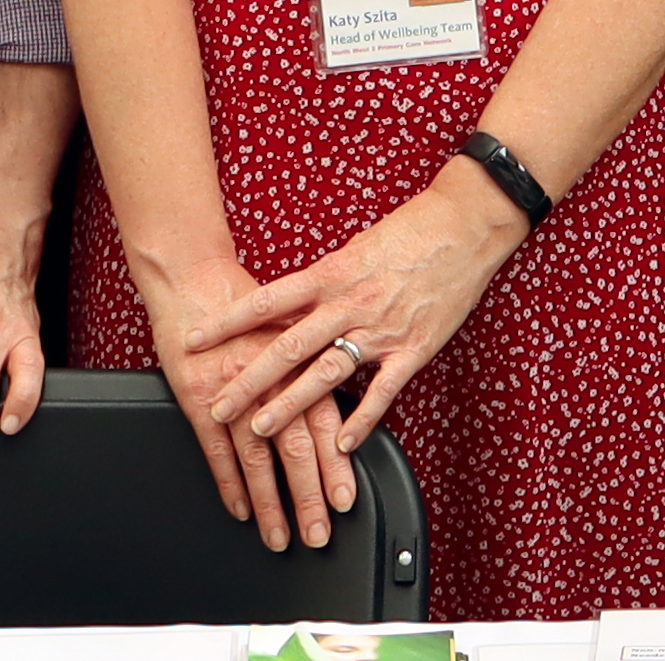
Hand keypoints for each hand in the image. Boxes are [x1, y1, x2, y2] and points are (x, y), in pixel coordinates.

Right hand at [140, 257, 354, 550]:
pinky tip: (241, 511)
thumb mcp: (295, 323)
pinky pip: (217, 452)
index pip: (327, 421)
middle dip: (309, 496)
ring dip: (271, 503)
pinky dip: (230, 485)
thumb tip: (348, 400)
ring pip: (258, 458)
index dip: (337, 464)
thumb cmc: (249, 300)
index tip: (345, 500)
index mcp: (301, 360)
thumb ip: (318, 361)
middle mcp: (272, 378)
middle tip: (318, 534)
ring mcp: (235, 392)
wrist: (195, 278)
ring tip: (280, 536)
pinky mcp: (199, 399)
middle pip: (296, 448)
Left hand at [185, 166, 522, 458]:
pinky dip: (361, 419)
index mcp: (333, 273)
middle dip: (248, 380)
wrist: (469, 222)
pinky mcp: (415, 347)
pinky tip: (341, 443)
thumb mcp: (359, 246)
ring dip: (290, 404)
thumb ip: (330, 278)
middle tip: (217, 406)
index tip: (195, 340)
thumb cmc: (415, 228)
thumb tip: (301, 299)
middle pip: (288, 346)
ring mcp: (382, 328)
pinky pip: (383, 390)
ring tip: (260, 430)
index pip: (267, 301)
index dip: (228, 323)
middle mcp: (351, 302)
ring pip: (326, 373)